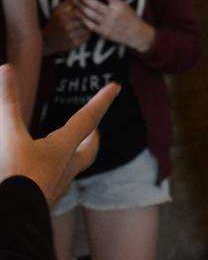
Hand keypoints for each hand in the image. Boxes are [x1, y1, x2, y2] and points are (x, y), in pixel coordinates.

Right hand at [0, 63, 117, 205]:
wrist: (8, 220)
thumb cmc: (11, 176)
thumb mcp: (7, 136)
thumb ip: (8, 103)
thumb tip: (6, 68)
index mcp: (62, 149)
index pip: (88, 119)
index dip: (101, 100)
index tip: (116, 87)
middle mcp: (65, 169)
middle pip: (88, 151)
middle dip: (92, 137)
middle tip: (95, 128)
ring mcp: (54, 189)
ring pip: (71, 170)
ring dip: (73, 157)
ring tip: (65, 149)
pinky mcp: (41, 203)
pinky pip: (53, 185)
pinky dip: (52, 175)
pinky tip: (41, 176)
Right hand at [42, 0, 88, 54]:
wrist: (48, 41)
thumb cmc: (56, 22)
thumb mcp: (58, 10)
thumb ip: (69, 1)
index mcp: (62, 16)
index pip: (81, 9)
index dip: (88, 7)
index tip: (92, 6)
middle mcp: (66, 26)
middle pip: (86, 18)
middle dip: (91, 16)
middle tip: (96, 13)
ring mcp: (71, 36)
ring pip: (89, 27)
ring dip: (92, 24)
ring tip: (93, 20)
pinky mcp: (75, 44)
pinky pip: (87, 36)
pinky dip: (89, 32)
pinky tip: (88, 29)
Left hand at [75, 0, 153, 52]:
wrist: (137, 34)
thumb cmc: (131, 18)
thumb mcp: (125, 6)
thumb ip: (114, 0)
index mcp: (119, 5)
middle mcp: (112, 13)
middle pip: (93, 4)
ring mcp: (107, 23)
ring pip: (89, 14)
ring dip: (79, 7)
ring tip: (74, 2)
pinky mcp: (104, 32)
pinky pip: (89, 24)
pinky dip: (82, 18)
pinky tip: (78, 14)